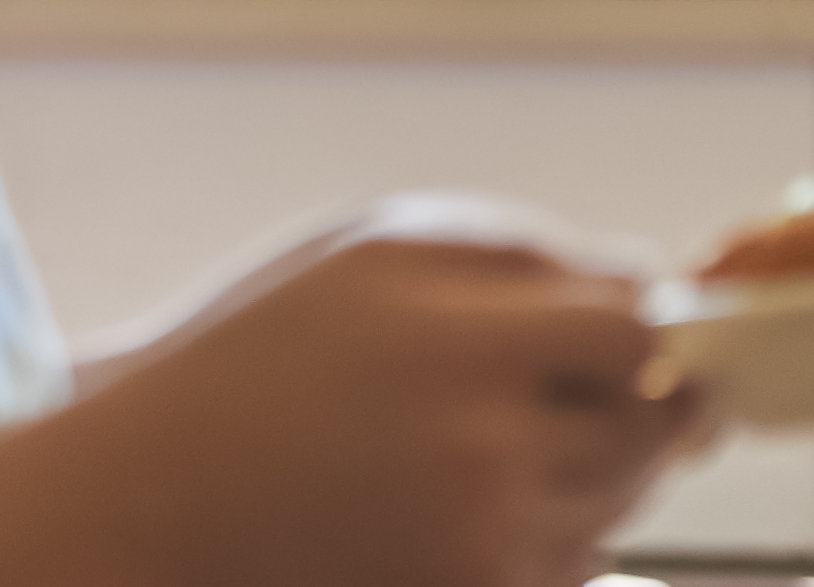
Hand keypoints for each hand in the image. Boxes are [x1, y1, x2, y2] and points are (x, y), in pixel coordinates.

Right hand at [54, 228, 696, 586]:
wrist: (153, 502)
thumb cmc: (260, 362)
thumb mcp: (366, 258)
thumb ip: (517, 257)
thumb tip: (660, 296)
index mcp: (447, 330)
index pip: (638, 328)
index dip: (647, 332)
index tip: (621, 338)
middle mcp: (482, 440)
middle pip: (655, 424)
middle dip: (637, 406)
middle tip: (566, 394)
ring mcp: (486, 538)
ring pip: (624, 498)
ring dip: (590, 471)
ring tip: (470, 447)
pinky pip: (577, 562)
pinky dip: (545, 533)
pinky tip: (449, 508)